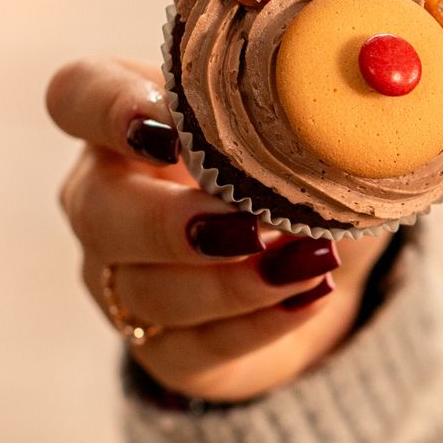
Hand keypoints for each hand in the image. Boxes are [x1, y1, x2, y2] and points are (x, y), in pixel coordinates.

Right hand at [46, 57, 390, 402]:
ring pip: (149, 290)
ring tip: (308, 262)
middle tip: (247, 224)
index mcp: (131, 120)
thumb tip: (365, 98)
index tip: (165, 126)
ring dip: (231, 282)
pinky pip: (196, 346)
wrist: (317, 266)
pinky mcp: (162, 345)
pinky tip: (311, 297)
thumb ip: (317, 105)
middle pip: (97, 211)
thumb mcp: (308, 127)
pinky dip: (259, 324)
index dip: (107, 108)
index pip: (77, 95)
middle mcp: (107, 197)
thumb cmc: (299, 169)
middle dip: (171, 222)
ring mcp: (123, 278)